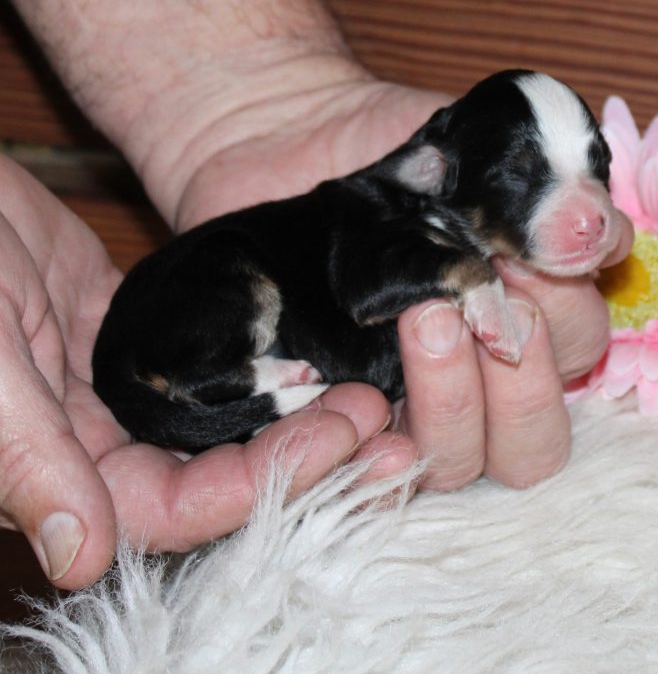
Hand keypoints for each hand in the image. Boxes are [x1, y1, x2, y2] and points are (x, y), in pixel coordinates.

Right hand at [0, 156, 395, 589]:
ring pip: (229, 424)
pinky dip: (272, 367)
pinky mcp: (154, 343)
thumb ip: (25, 454)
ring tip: (371, 390)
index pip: (174, 508)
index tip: (338, 436)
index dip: (261, 483)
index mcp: (59, 467)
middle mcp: (103, 444)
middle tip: (376, 417)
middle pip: (217, 473)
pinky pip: (225, 369)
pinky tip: (326, 353)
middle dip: (302, 454)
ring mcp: (134, 393)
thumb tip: (81, 558)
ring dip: (298, 414)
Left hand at [166, 65, 633, 492]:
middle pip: (536, 442)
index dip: (565, 312)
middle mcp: (476, 374)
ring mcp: (407, 401)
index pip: (581, 350)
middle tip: (475, 306)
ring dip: (457, 403)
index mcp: (527, 313)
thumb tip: (596, 232)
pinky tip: (358, 400)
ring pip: (465, 464)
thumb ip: (545, 185)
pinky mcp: (341, 413)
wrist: (292, 142)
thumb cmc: (395, 148)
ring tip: (422, 318)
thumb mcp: (483, 146)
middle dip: (525, 382)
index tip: (524, 255)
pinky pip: (370, 472)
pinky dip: (374, 453)